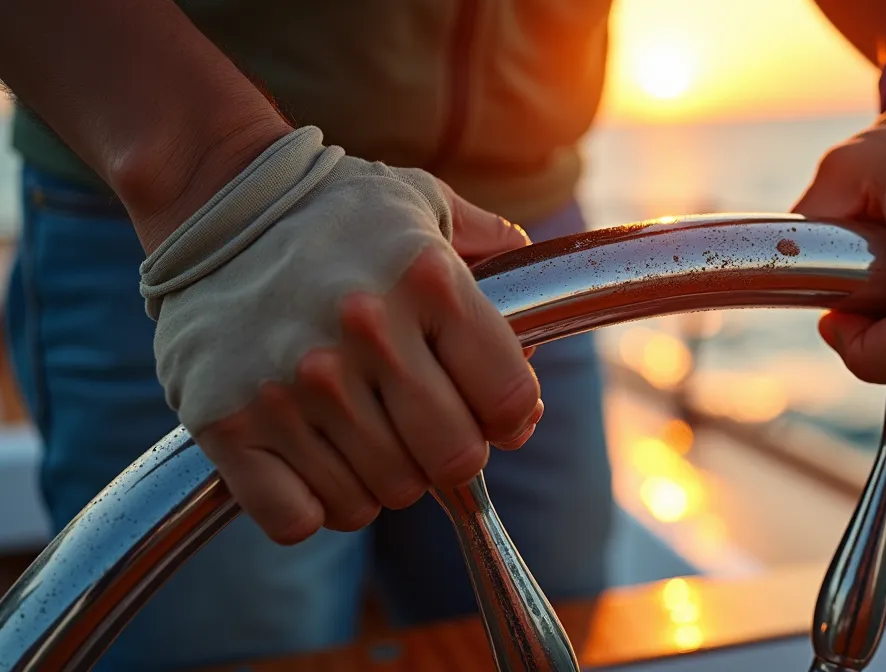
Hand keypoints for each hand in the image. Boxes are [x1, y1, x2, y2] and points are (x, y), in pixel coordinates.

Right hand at [144, 128, 542, 543]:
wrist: (214, 197)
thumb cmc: (336, 210)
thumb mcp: (427, 204)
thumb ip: (494, 249)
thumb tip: (538, 328)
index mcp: (429, 281)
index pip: (510, 400)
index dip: (510, 417)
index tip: (492, 413)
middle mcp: (364, 333)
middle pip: (452, 461)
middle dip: (449, 453)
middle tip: (423, 425)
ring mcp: (292, 384)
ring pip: (380, 496)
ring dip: (382, 476)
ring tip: (361, 428)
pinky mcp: (227, 423)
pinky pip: (299, 518)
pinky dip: (313, 504)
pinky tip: (311, 458)